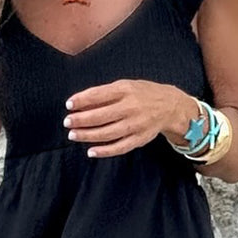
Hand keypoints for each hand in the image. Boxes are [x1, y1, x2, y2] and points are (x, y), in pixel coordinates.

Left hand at [63, 80, 194, 157]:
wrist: (170, 106)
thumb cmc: (142, 94)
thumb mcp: (125, 86)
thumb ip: (104, 93)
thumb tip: (79, 103)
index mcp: (125, 90)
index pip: (98, 95)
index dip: (81, 100)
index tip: (68, 105)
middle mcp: (130, 107)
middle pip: (100, 116)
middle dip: (80, 120)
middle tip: (67, 122)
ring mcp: (135, 125)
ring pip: (107, 133)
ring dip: (87, 135)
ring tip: (73, 135)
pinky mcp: (139, 139)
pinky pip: (119, 147)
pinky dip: (104, 151)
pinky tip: (91, 151)